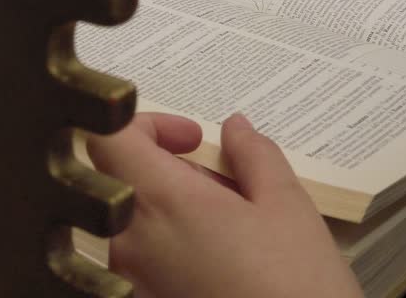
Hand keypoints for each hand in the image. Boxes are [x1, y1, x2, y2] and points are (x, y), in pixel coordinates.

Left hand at [85, 112, 360, 297]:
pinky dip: (175, 247)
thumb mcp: (287, 205)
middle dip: (175, 170)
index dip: (147, 124)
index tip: (191, 137)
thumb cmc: (296, 289)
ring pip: (137, 221)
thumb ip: (254, 154)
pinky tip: (222, 263)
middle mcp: (130, 243)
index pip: (109, 138)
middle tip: (229, 186)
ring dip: (177, 210)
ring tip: (234, 230)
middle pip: (126, 179)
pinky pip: (145, 260)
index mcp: (160, 203)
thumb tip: (236, 129)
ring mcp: (132, 280)